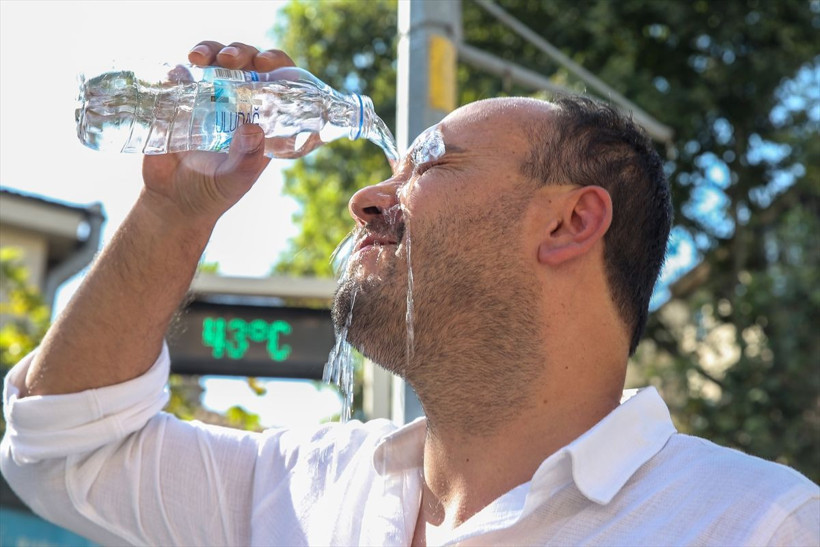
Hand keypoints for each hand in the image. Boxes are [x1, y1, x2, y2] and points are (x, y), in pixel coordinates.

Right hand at [140, 42, 296, 223]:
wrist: (171, 202)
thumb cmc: (212, 194)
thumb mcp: (235, 181)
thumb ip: (247, 159)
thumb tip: (254, 128)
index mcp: (261, 120)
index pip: (278, 82)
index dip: (277, 64)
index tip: (266, 63)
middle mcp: (238, 104)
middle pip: (247, 63)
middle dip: (240, 52)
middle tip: (230, 60)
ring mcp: (208, 99)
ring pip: (214, 61)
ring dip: (210, 50)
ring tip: (199, 58)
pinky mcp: (179, 101)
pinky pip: (180, 75)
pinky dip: (179, 69)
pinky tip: (177, 73)